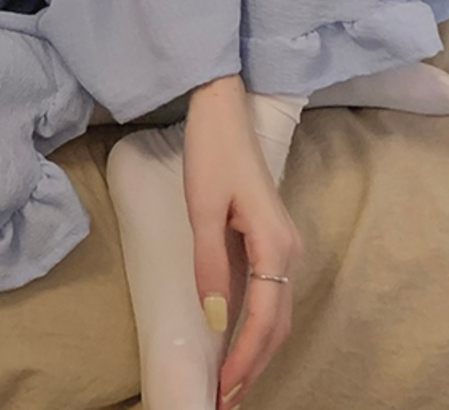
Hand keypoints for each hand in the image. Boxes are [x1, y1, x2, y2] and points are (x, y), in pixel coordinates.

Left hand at [183, 75, 304, 406]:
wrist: (221, 110)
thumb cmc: (211, 152)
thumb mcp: (202, 208)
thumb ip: (209, 264)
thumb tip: (214, 320)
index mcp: (275, 244)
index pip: (264, 319)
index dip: (244, 358)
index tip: (222, 389)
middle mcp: (288, 249)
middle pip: (276, 323)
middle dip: (253, 364)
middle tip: (224, 398)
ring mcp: (282, 244)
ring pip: (275, 311)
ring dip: (255, 348)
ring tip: (229, 380)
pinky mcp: (269, 237)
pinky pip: (267, 292)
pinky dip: (254, 323)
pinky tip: (235, 337)